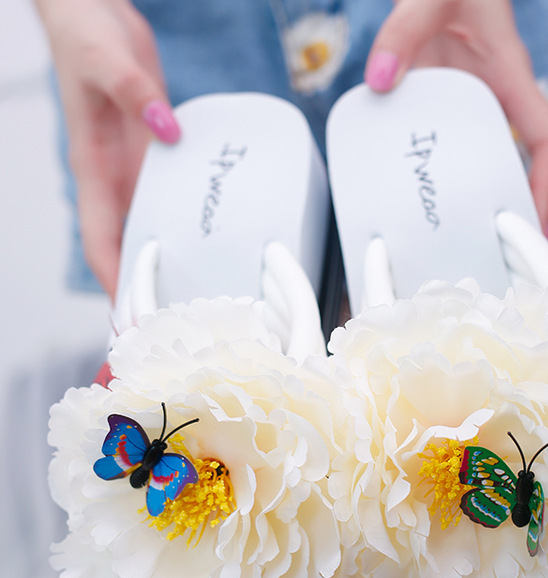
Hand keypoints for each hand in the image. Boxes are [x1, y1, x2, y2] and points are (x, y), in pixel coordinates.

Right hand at [34, 0, 179, 298]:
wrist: (96, 16)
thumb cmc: (86, 39)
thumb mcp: (107, 63)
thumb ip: (137, 96)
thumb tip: (167, 129)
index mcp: (94, 170)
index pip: (102, 241)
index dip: (115, 281)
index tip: (132, 316)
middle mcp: (115, 180)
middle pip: (128, 248)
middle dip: (144, 287)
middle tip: (174, 324)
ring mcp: (135, 172)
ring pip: (150, 230)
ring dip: (167, 263)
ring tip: (196, 297)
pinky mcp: (155, 159)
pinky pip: (170, 202)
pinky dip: (184, 226)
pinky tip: (209, 241)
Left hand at [365, 0, 547, 232]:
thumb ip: (403, 31)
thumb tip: (380, 79)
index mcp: (510, 78)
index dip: (547, 185)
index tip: (535, 223)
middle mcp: (500, 99)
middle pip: (524, 167)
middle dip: (516, 210)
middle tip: (495, 252)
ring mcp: (478, 105)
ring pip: (492, 163)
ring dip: (482, 200)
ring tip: (459, 241)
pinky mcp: (453, 107)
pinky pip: (458, 150)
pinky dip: (448, 177)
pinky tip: (422, 198)